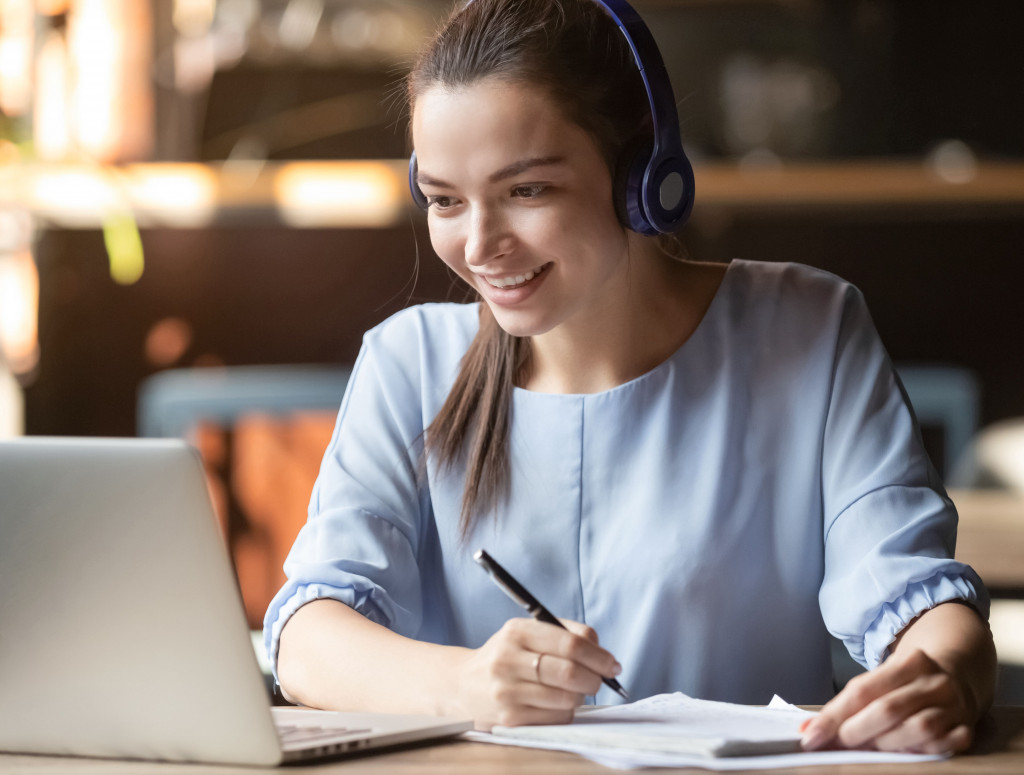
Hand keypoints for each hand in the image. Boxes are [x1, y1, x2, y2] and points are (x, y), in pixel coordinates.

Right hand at [453, 617, 621, 730]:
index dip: (598, 655)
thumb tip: (601, 650)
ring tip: (572, 690)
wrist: (462, 686)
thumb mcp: (526, 633)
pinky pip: (556, 717)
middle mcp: (508, 660)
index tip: (613, 664)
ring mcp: (507, 691)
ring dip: (580, 696)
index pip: (570, 643)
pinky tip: (554, 702)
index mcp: (517, 632)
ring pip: (567, 698)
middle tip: (600, 680)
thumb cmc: (505, 657)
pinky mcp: (509, 718)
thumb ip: (563, 634)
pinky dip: (565, 711)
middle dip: (595, 678)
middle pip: (571, 672)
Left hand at [801, 648, 975, 754]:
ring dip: (887, 744)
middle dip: (856, 731)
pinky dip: (921, 752)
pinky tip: (905, 753)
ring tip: (871, 749)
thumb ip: (850, 702)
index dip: (834, 716)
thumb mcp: (882, 679)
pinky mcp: (966, 728)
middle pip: (888, 709)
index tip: (810, 736)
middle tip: (839, 744)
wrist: (958, 674)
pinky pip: (943, 746)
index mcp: (909, 662)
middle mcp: (933, 682)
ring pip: (917, 729)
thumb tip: (810, 729)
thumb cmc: (908, 681)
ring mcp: (954, 705)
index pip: (862, 690)